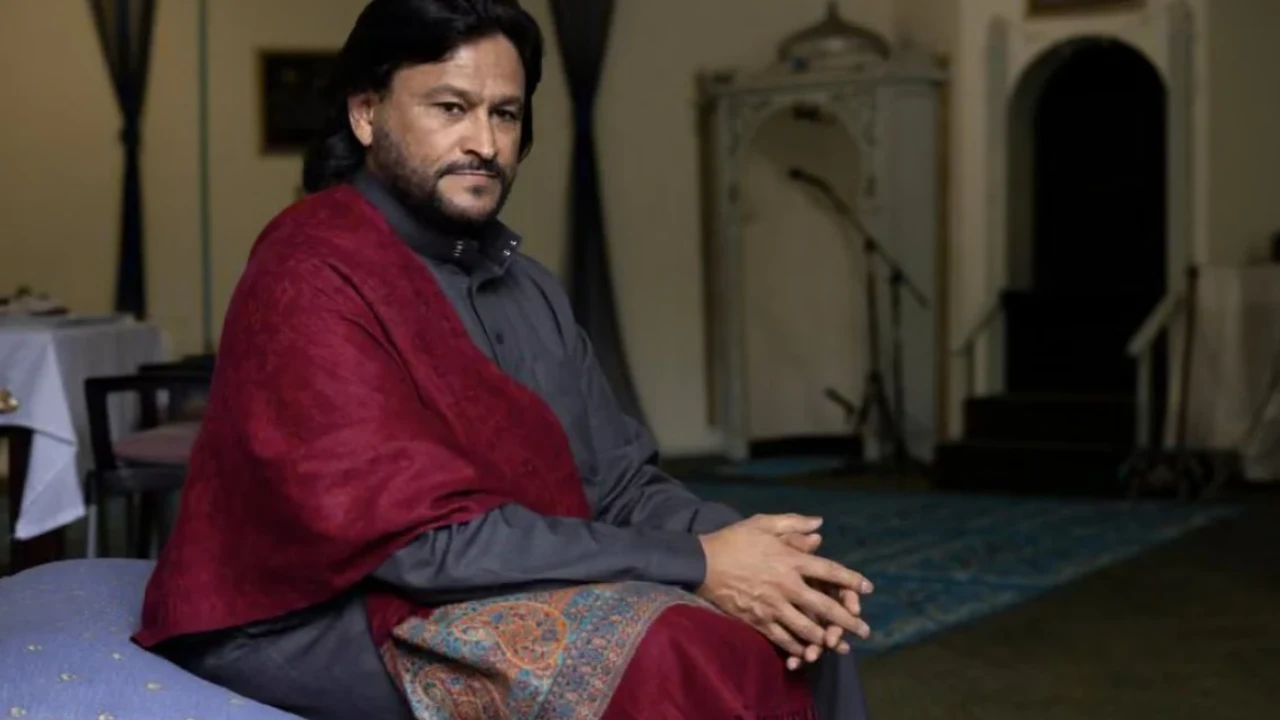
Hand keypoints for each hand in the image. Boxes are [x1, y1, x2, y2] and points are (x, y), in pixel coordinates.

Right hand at [696, 514, 872, 667]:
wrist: (701, 563)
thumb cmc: (733, 539)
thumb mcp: (763, 523)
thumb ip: (793, 524)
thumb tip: (820, 525)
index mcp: (790, 560)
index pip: (829, 571)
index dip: (851, 580)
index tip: (868, 588)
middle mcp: (786, 585)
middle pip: (825, 607)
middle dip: (848, 620)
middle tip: (865, 630)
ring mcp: (772, 606)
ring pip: (807, 628)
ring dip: (827, 639)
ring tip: (841, 647)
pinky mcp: (757, 620)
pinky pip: (782, 638)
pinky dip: (797, 647)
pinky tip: (807, 652)